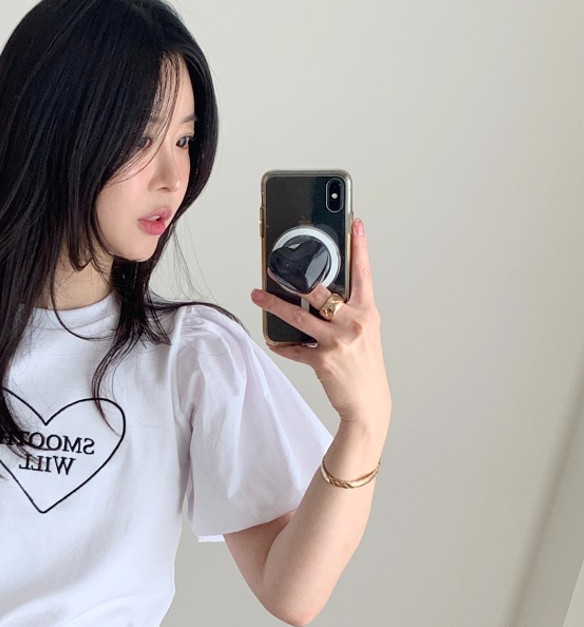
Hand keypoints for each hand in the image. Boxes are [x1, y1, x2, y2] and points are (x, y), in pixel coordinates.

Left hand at [252, 218, 390, 427]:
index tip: (355, 224)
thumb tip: (322, 295)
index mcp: (367, 312)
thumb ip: (348, 311)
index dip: (360, 247)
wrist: (368, 402)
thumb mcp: (365, 332)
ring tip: (257, 296)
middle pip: (320, 291)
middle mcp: (353, 322)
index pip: (363, 273)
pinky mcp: (322, 360)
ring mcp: (337, 341)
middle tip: (274, 267)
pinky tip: (273, 341)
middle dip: (295, 278)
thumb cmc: (365, 366)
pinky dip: (282, 345)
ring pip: (299, 316)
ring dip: (274, 306)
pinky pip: (295, 348)